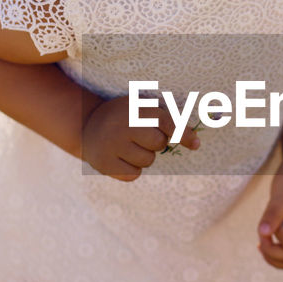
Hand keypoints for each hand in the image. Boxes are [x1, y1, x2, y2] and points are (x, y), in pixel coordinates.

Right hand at [81, 95, 199, 180]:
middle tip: (141, 135)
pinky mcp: (104, 164)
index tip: (196, 144)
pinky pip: (133, 174)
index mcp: (134, 108)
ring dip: (143, 156)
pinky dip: (132, 169)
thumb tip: (196, 139)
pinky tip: (121, 157)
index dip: (184, 134)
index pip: (166, 122)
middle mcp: (122, 126)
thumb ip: (167, 117)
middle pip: (158, 143)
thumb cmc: (125, 117)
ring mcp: (111, 146)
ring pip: (147, 161)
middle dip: (156, 142)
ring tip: (129, 146)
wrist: (85, 126)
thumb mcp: (141, 107)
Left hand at [257, 173, 282, 269]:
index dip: (272, 234)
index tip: (266, 219)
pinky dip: (280, 256)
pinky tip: (267, 245)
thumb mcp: (282, 191)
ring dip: (275, 259)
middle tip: (258, 238)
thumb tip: (262, 234)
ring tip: (261, 246)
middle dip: (271, 253)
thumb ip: (273, 213)